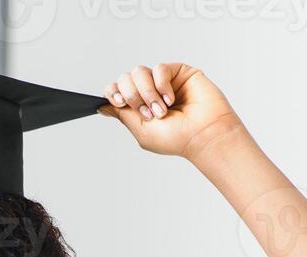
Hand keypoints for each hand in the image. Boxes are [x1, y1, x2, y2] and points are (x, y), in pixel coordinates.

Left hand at [97, 63, 244, 159]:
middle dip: (132, 96)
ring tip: (161, 109)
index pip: (116, 90)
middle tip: (148, 113)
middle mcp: (149, 92)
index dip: (113, 92)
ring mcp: (163, 81)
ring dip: (147, 93)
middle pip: (125, 79)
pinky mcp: (178, 72)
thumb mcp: (141, 130)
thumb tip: (102, 106)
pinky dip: (162, 84)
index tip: (119, 102)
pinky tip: (171, 98)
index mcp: (138, 107)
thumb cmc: (177, 138)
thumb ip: (122, 115)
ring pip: (139, 72)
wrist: (204, 134)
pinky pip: (159, 68)